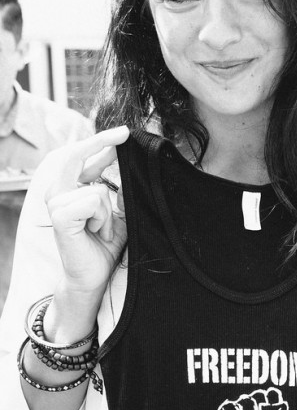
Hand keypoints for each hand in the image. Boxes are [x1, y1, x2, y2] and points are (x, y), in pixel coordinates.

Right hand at [44, 126, 129, 296]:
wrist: (93, 276)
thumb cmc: (104, 245)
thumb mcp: (118, 213)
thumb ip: (119, 191)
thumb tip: (128, 164)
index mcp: (68, 188)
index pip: (81, 156)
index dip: (101, 143)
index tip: (124, 133)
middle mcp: (57, 192)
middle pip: (75, 155)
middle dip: (101, 142)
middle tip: (126, 133)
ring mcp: (55, 203)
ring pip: (98, 190)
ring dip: (108, 213)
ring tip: (101, 230)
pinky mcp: (60, 216)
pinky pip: (94, 201)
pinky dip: (103, 219)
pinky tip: (95, 233)